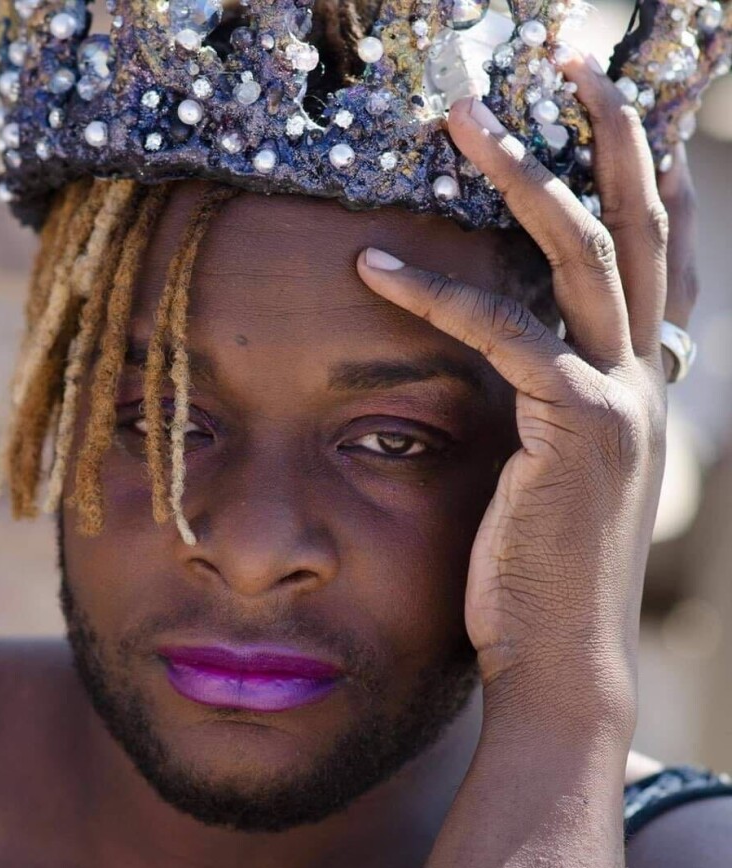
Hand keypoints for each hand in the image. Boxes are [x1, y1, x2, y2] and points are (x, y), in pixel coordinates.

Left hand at [357, 56, 699, 734]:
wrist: (557, 647)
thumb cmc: (538, 556)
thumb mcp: (554, 457)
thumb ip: (548, 391)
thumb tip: (516, 342)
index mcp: (640, 373)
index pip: (659, 249)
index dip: (648, 171)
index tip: (616, 102)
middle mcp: (645, 371)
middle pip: (639, 223)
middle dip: (609, 131)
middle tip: (569, 55)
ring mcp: (620, 395)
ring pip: (583, 252)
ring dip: (523, 173)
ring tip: (464, 116)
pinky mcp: (575, 427)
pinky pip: (502, 333)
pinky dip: (434, 294)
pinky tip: (371, 265)